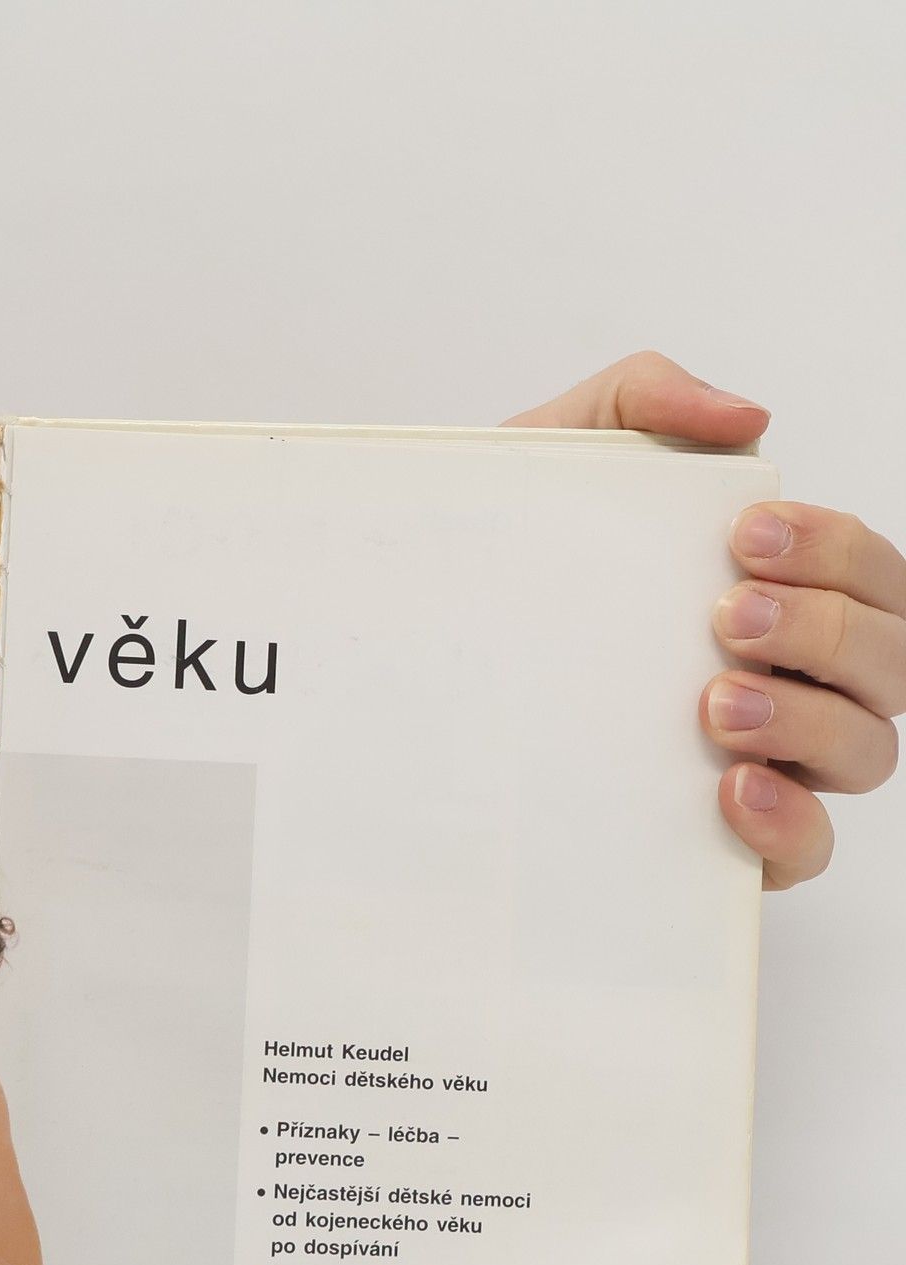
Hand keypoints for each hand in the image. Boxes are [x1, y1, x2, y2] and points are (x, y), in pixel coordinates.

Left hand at [506, 350, 902, 889]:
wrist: (418, 652)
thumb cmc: (516, 562)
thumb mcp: (558, 458)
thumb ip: (644, 400)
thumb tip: (747, 420)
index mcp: (781, 591)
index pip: (870, 573)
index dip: (837, 552)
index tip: (746, 538)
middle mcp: (793, 679)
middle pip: (890, 660)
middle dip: (826, 631)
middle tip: (728, 616)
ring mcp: (767, 762)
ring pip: (867, 750)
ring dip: (810, 719)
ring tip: (714, 701)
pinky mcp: (723, 843)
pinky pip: (806, 852)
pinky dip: (790, 824)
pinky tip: (731, 791)